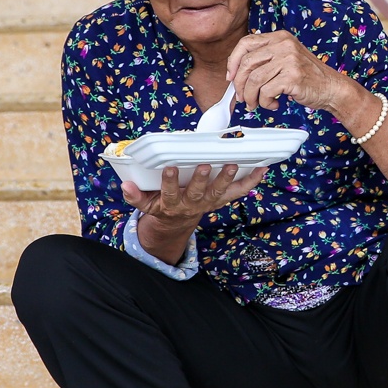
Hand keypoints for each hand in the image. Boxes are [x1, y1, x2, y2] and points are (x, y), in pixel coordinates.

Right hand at [123, 162, 267, 258]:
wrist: (177, 222)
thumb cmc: (161, 205)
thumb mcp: (145, 204)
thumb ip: (136, 196)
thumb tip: (125, 185)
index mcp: (172, 204)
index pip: (170, 193)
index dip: (169, 182)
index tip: (169, 167)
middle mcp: (193, 204)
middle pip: (198, 193)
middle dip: (200, 180)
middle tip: (203, 166)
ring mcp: (209, 202)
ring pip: (219, 192)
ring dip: (226, 179)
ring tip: (232, 165)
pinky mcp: (221, 199)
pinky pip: (238, 192)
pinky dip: (251, 181)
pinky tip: (261, 169)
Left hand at [227, 29, 361, 115]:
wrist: (331, 88)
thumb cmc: (307, 76)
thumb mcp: (285, 59)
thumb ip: (265, 60)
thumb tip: (235, 74)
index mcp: (280, 37)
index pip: (246, 42)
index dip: (234, 61)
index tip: (231, 76)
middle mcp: (284, 45)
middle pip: (247, 63)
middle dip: (240, 84)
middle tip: (242, 97)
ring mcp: (289, 60)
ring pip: (254, 79)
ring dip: (251, 96)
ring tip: (257, 103)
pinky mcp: (292, 76)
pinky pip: (266, 91)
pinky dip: (265, 102)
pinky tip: (274, 103)